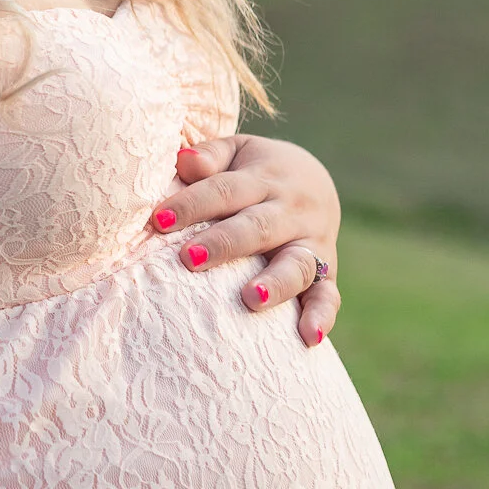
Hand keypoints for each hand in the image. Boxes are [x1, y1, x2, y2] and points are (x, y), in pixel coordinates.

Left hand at [149, 134, 341, 348]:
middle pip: (257, 227)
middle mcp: (291, 210)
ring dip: (276, 282)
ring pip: (297, 263)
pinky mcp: (326, 272)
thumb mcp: (237, 151)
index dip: (193, 204)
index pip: (225, 190)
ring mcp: (312, 243)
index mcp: (264, 178)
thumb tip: (184, 162)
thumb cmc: (256, 170)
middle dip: (224, 243)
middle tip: (190, 259)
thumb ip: (211, 156)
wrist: (315, 181)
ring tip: (251, 298)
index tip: (160, 221)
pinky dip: (322, 316)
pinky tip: (309, 337)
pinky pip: (328, 295)